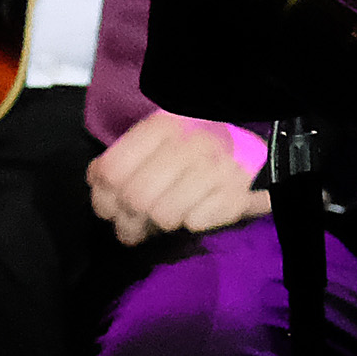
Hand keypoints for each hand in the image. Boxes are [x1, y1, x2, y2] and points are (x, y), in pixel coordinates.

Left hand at [87, 108, 267, 244]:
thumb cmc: (198, 150)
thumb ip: (124, 158)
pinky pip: (195, 223)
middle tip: (131, 229)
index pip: (112, 170)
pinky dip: (190, 224)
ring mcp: (216, 168)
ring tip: (163, 221)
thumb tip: (97, 182)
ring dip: (158, 226)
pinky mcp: (237, 194)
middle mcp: (188, 143)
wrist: (259, 152)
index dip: (102, 198)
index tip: (108, 209)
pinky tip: (193, 214)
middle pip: (135, 198)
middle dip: (127, 223)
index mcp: (163, 126)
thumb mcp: (160, 141)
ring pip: (163, 216)